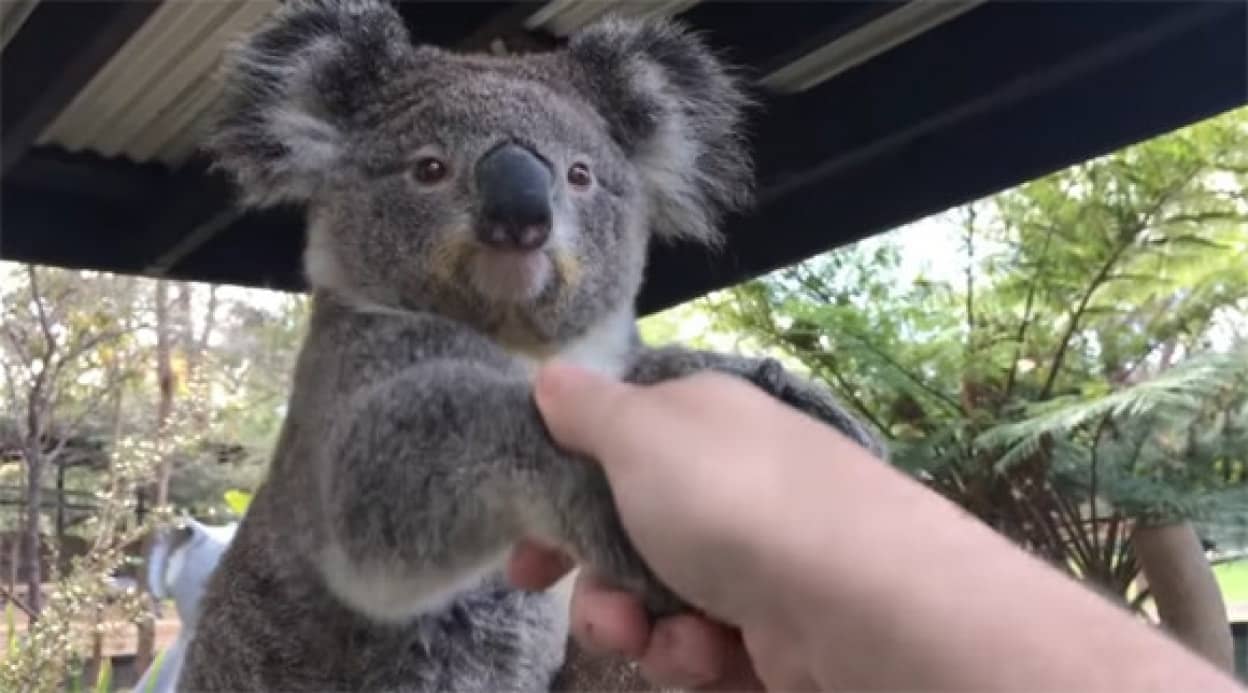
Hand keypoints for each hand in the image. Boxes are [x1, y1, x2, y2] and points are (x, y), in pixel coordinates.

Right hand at [510, 363, 835, 688]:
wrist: (860, 600)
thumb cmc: (730, 500)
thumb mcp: (641, 433)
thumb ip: (588, 409)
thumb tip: (553, 376)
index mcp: (699, 423)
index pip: (614, 451)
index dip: (561, 503)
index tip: (527, 559)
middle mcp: (729, 486)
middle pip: (630, 541)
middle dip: (600, 589)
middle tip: (602, 617)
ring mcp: (758, 561)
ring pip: (659, 604)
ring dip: (644, 629)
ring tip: (665, 639)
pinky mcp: (779, 632)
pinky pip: (705, 648)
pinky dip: (696, 656)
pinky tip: (712, 655)